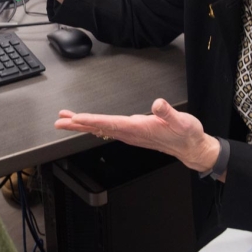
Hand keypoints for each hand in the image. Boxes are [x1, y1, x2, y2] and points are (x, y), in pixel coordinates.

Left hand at [54, 98, 220, 172]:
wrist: (191, 148)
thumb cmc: (186, 135)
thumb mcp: (182, 121)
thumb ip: (168, 113)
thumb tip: (157, 104)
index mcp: (139, 129)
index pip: (110, 124)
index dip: (92, 121)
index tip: (77, 119)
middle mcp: (131, 133)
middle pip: (99, 128)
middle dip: (78, 125)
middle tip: (59, 122)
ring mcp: (130, 133)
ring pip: (101, 129)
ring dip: (83, 125)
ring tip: (66, 119)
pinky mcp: (132, 131)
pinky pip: (107, 128)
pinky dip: (94, 124)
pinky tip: (87, 123)